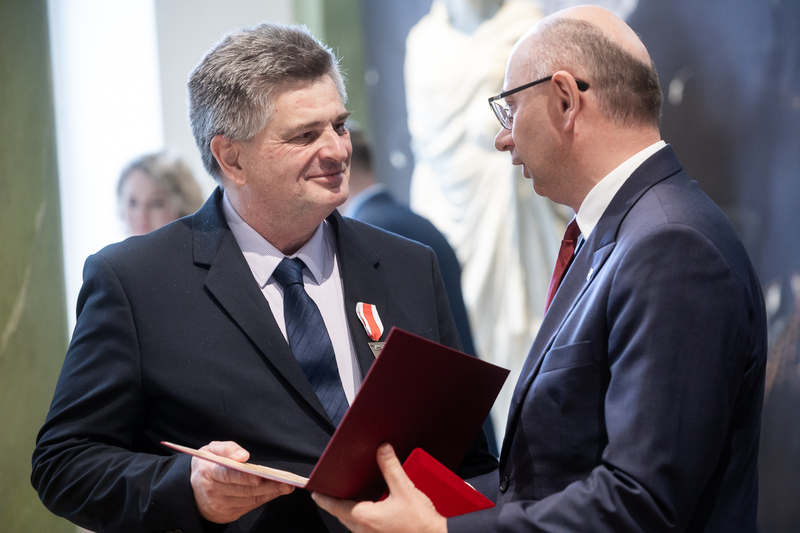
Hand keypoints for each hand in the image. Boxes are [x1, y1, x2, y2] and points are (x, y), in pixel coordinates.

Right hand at [190, 441, 293, 523]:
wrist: (190, 491)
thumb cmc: (206, 465)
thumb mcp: (210, 450)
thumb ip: (226, 448)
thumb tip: (243, 455)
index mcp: (208, 472)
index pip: (226, 475)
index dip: (243, 477)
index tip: (258, 477)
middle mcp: (213, 492)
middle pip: (243, 490)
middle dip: (266, 486)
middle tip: (284, 482)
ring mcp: (220, 506)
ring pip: (249, 500)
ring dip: (269, 493)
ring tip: (285, 486)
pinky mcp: (227, 515)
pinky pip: (249, 507)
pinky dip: (263, 499)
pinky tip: (275, 491)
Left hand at [312, 443, 446, 532]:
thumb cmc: (420, 523)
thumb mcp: (404, 490)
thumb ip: (391, 468)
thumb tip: (383, 449)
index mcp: (366, 517)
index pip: (336, 507)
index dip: (324, 499)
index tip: (315, 494)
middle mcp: (365, 531)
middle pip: (342, 516)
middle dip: (336, 505)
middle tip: (331, 494)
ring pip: (353, 524)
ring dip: (349, 512)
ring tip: (350, 499)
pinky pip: (364, 529)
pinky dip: (361, 518)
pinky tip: (371, 510)